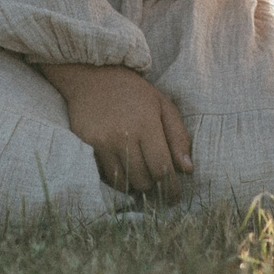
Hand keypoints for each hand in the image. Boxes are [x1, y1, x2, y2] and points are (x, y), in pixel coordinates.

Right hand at [38, 62, 194, 197]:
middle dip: (153, 184)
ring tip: (140, 172)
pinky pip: (104, 176)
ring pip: (123, 182)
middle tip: (156, 178)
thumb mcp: (163, 105)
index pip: (162, 169)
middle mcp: (123, 136)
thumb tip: (187, 170)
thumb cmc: (134, 92)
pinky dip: (117, 177)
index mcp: (146, 124)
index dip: (171, 187)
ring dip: (134, 183)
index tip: (176, 196)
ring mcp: (101, 143)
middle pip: (143, 180)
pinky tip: (123, 167)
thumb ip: (178, 137)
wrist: (93, 77)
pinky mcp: (86, 146)